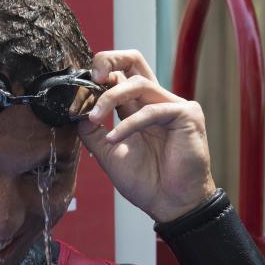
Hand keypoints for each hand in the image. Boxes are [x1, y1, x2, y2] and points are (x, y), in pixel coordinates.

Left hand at [78, 50, 215, 222]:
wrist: (168, 204)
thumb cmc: (145, 182)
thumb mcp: (109, 153)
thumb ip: (93, 132)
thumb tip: (77, 111)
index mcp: (137, 107)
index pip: (118, 74)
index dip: (96, 79)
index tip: (77, 96)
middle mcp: (155, 100)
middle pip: (133, 60)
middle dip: (109, 60)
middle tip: (92, 77)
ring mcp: (172, 105)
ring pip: (138, 83)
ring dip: (110, 98)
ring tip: (95, 118)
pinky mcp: (187, 115)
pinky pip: (152, 110)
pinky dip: (129, 124)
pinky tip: (115, 139)